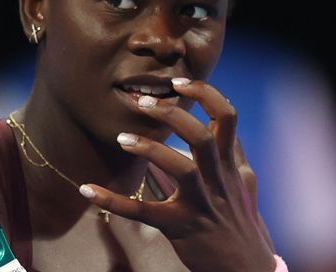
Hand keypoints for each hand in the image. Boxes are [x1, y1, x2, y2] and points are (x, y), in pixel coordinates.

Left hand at [81, 79, 274, 271]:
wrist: (247, 269)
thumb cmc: (242, 223)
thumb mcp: (245, 184)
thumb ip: (235, 155)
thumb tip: (225, 128)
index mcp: (229, 165)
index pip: (227, 117)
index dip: (205, 94)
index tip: (179, 82)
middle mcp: (217, 180)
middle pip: (202, 137)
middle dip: (173, 114)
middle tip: (143, 104)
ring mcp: (200, 204)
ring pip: (181, 168)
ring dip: (150, 149)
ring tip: (122, 138)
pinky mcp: (180, 227)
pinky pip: (143, 212)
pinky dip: (112, 201)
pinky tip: (87, 190)